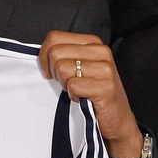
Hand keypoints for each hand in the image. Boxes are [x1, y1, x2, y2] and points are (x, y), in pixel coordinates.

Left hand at [38, 30, 142, 157]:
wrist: (117, 119)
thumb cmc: (94, 93)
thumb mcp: (80, 67)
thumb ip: (64, 55)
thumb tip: (40, 54)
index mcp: (92, 43)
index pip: (54, 38)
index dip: (44, 56)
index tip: (49, 71)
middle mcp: (101, 51)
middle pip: (55, 52)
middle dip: (54, 72)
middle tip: (67, 83)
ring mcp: (105, 69)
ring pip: (62, 68)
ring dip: (65, 85)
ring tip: (78, 90)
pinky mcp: (105, 87)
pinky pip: (73, 86)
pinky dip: (73, 96)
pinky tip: (83, 98)